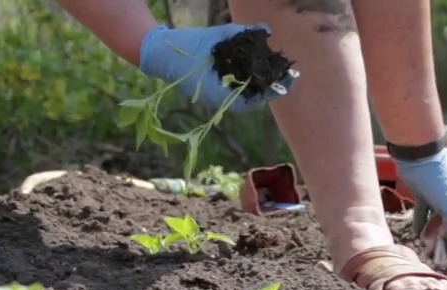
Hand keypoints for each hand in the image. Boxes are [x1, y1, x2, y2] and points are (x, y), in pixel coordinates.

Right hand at [139, 24, 293, 113]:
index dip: (272, 91)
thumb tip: (267, 31)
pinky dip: (248, 79)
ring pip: (245, 95)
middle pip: (252, 99)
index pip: (253, 101)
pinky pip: (236, 89)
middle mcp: (220, 100)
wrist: (159, 52)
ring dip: (261, 83)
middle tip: (286, 73)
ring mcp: (216, 96)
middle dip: (270, 86)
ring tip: (275, 70)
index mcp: (220, 95)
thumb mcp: (216, 36)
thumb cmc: (185, 46)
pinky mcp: (214, 89)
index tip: (286, 79)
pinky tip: (257, 67)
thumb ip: (242, 34)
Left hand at [396, 148, 446, 260]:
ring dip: (434, 233)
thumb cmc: (441, 183)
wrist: (419, 157)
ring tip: (428, 247)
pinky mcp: (423, 192)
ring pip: (439, 218)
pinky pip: (422, 212)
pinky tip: (415, 234)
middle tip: (446, 252)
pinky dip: (419, 223)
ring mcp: (439, 196)